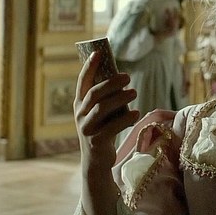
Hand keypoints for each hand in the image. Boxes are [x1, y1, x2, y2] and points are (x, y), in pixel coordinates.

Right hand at [74, 52, 140, 171]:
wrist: (97, 161)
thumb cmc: (102, 130)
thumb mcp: (100, 113)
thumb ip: (105, 98)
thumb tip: (121, 76)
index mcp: (79, 105)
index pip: (82, 82)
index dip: (89, 67)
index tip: (98, 53)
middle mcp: (80, 115)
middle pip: (94, 93)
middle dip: (111, 82)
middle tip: (128, 77)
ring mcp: (87, 129)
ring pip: (102, 108)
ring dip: (120, 98)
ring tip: (134, 92)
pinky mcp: (96, 142)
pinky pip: (112, 127)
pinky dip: (125, 118)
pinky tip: (136, 113)